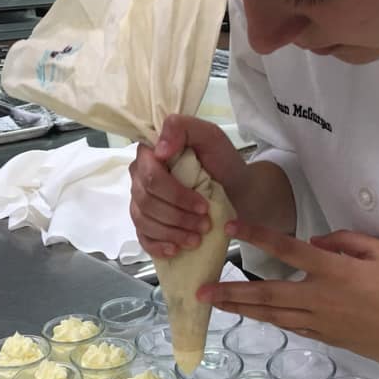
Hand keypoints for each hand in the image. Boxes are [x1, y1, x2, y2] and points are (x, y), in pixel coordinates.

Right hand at [129, 114, 246, 258]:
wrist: (238, 193)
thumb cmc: (223, 164)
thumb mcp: (211, 137)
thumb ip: (183, 128)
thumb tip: (159, 150)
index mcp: (150, 155)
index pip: (149, 176)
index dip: (174, 194)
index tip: (202, 204)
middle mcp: (140, 178)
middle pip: (146, 201)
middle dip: (178, 217)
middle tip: (204, 224)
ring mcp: (141, 203)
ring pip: (144, 221)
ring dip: (172, 233)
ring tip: (197, 239)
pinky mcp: (147, 224)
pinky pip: (142, 238)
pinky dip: (157, 246)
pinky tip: (175, 249)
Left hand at [197, 223, 378, 366]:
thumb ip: (344, 241)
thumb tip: (316, 243)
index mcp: (333, 271)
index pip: (287, 249)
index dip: (257, 235)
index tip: (232, 226)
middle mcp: (320, 298)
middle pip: (266, 294)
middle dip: (231, 291)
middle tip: (202, 291)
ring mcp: (322, 323)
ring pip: (274, 316)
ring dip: (243, 310)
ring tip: (218, 305)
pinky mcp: (329, 339)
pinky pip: (294, 328)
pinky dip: (273, 321)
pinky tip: (257, 317)